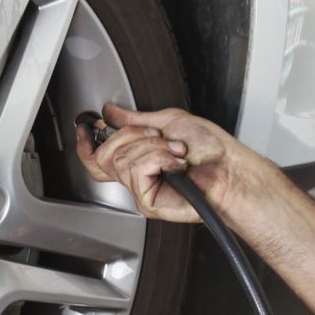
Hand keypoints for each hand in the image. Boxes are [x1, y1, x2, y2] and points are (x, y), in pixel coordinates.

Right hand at [73, 103, 252, 223]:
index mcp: (139, 157)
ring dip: (154, 147)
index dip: (86, 144)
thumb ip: (136, 119)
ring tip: (176, 152)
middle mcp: (137, 176)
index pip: (99, 157)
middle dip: (133, 136)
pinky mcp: (148, 202)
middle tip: (159, 137)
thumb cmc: (210, 149)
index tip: (86, 128)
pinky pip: (137, 171)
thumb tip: (112, 112)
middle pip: (105, 156)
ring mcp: (142, 190)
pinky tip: (175, 164)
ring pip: (122, 160)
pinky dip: (159, 159)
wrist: (228, 168)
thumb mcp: (169, 121)